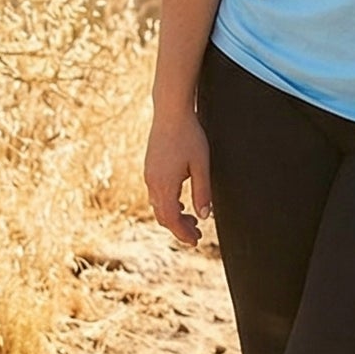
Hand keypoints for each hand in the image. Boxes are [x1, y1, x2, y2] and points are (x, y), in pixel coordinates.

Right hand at [144, 107, 212, 246]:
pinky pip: (156, 194)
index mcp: (164, 185)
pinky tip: (181, 202)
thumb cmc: (189, 136)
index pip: (172, 219)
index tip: (195, 241)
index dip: (183, 233)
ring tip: (192, 219)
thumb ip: (203, 192)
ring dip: (173, 216)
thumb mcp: (201, 165)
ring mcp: (149, 175)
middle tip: (196, 234)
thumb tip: (205, 216)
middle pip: (163, 216)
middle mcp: (152, 183)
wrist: (170, 112)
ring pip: (158, 205)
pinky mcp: (150, 167)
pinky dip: (168, 204)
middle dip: (179, 228)